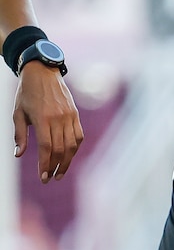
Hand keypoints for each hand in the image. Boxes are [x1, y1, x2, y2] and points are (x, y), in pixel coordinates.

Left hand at [13, 63, 82, 181]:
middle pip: (60, 149)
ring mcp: (69, 116)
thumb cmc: (27, 93)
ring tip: (60, 172)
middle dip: (55, 167)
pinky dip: (75, 149)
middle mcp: (58, 118)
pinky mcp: (75, 114)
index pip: (46, 148)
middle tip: (50, 178)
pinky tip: (68, 156)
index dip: (45, 164)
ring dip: (67, 161)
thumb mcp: (18, 113)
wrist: (43, 71)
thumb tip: (18, 155)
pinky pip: (79, 136)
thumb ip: (20, 135)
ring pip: (72, 145)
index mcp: (42, 118)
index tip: (43, 177)